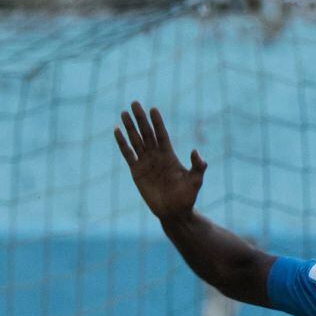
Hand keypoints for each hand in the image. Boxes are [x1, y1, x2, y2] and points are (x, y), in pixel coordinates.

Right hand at [114, 101, 206, 220]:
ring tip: (124, 112)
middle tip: (135, 103)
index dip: (158, 122)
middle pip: (147, 133)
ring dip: (130, 127)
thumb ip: (198, 166)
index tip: (153, 109)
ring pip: (136, 141)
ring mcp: (145, 163)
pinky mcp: (136, 171)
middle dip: (141, 119)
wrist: (174, 212)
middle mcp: (156, 156)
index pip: (162, 135)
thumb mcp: (196, 181)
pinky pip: (128, 154)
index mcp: (170, 156)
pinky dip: (122, 143)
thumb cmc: (187, 197)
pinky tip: (117, 131)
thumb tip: (196, 151)